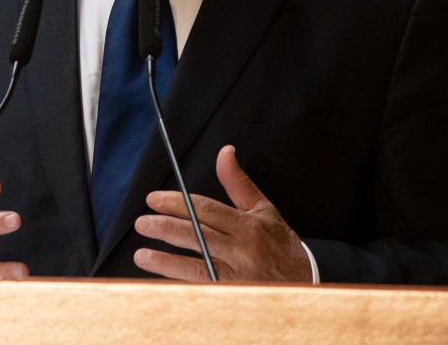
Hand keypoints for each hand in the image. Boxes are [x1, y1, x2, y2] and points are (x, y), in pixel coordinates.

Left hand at [132, 144, 311, 282]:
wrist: (305, 281)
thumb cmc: (281, 244)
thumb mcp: (263, 209)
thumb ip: (238, 182)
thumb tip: (225, 153)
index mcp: (247, 225)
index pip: (205, 210)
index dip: (177, 203)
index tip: (155, 200)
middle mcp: (241, 250)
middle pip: (196, 236)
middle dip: (165, 228)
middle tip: (143, 222)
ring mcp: (236, 276)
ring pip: (196, 266)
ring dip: (166, 262)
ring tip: (142, 255)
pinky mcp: (232, 295)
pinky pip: (202, 288)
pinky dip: (181, 283)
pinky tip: (162, 280)